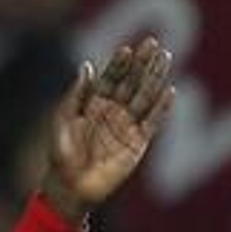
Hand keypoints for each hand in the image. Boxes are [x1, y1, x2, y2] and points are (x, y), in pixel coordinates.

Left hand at [39, 36, 174, 221]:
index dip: (119, 64)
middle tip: (152, 43)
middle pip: (131, 82)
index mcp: (93, 105)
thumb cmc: (61, 157)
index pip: (110, 78)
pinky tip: (169, 90)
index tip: (127, 49)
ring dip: (155, 78)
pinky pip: (152, 121)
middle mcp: (113, 112)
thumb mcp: (63, 122)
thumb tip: (87, 66)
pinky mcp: (138, 142)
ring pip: (145, 96)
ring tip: (165, 57)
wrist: (69, 188)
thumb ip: (75, 96)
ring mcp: (127, 125)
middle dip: (141, 63)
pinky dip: (161, 107)